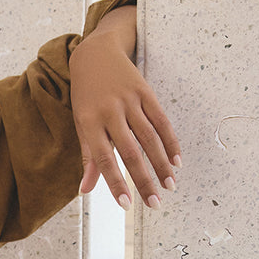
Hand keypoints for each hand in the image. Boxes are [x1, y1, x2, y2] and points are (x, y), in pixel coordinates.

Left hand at [70, 7, 180, 209]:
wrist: (95, 54)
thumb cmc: (86, 95)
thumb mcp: (81, 124)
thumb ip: (87, 157)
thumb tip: (86, 190)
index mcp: (90, 123)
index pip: (104, 160)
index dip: (115, 183)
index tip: (126, 205)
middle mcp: (110, 112)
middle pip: (130, 152)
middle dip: (143, 180)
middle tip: (155, 204)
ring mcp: (129, 101)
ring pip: (149, 138)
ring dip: (161, 164)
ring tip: (170, 185)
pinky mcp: (145, 92)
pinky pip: (161, 121)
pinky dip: (170, 141)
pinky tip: (177, 160)